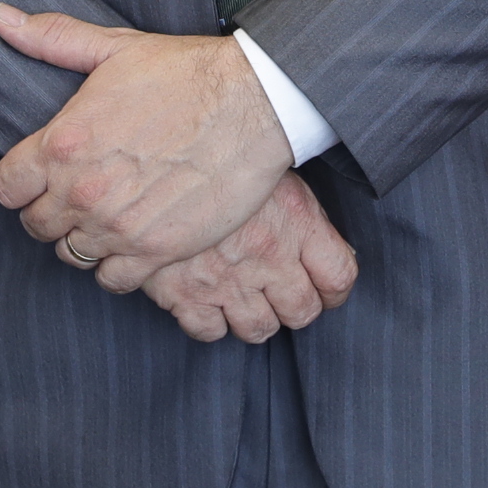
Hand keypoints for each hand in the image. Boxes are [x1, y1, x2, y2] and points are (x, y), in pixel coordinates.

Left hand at [0, 5, 290, 279]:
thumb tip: (0, 17)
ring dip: (82, 238)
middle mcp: (83, 191)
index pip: (6, 188)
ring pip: (70, 255)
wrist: (254, 103)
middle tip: (78, 194)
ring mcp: (118, 226)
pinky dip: (116, 266)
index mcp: (63, 143)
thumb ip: (51, 39)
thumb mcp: (113, 48)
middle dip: (50, 211)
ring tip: (105, 216)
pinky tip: (131, 239)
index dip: (20, 183)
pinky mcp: (156, 251)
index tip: (38, 177)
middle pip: (35, 226)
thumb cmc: (185, 73)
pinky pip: (111, 280)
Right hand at [137, 172, 358, 341]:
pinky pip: (210, 332)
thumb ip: (301, 216)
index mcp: (296, 220)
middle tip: (280, 295)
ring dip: (255, 318)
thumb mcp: (271, 172)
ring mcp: (226, 279)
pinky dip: (210, 322)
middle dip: (295, 308)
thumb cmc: (216, 155)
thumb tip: (328, 252)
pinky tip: (207, 298)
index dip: (334, 291)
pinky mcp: (184, 294)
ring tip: (243, 296)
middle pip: (302, 312)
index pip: (339, 276)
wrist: (149, 156)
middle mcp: (267, 255)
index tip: (324, 290)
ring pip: (259, 329)